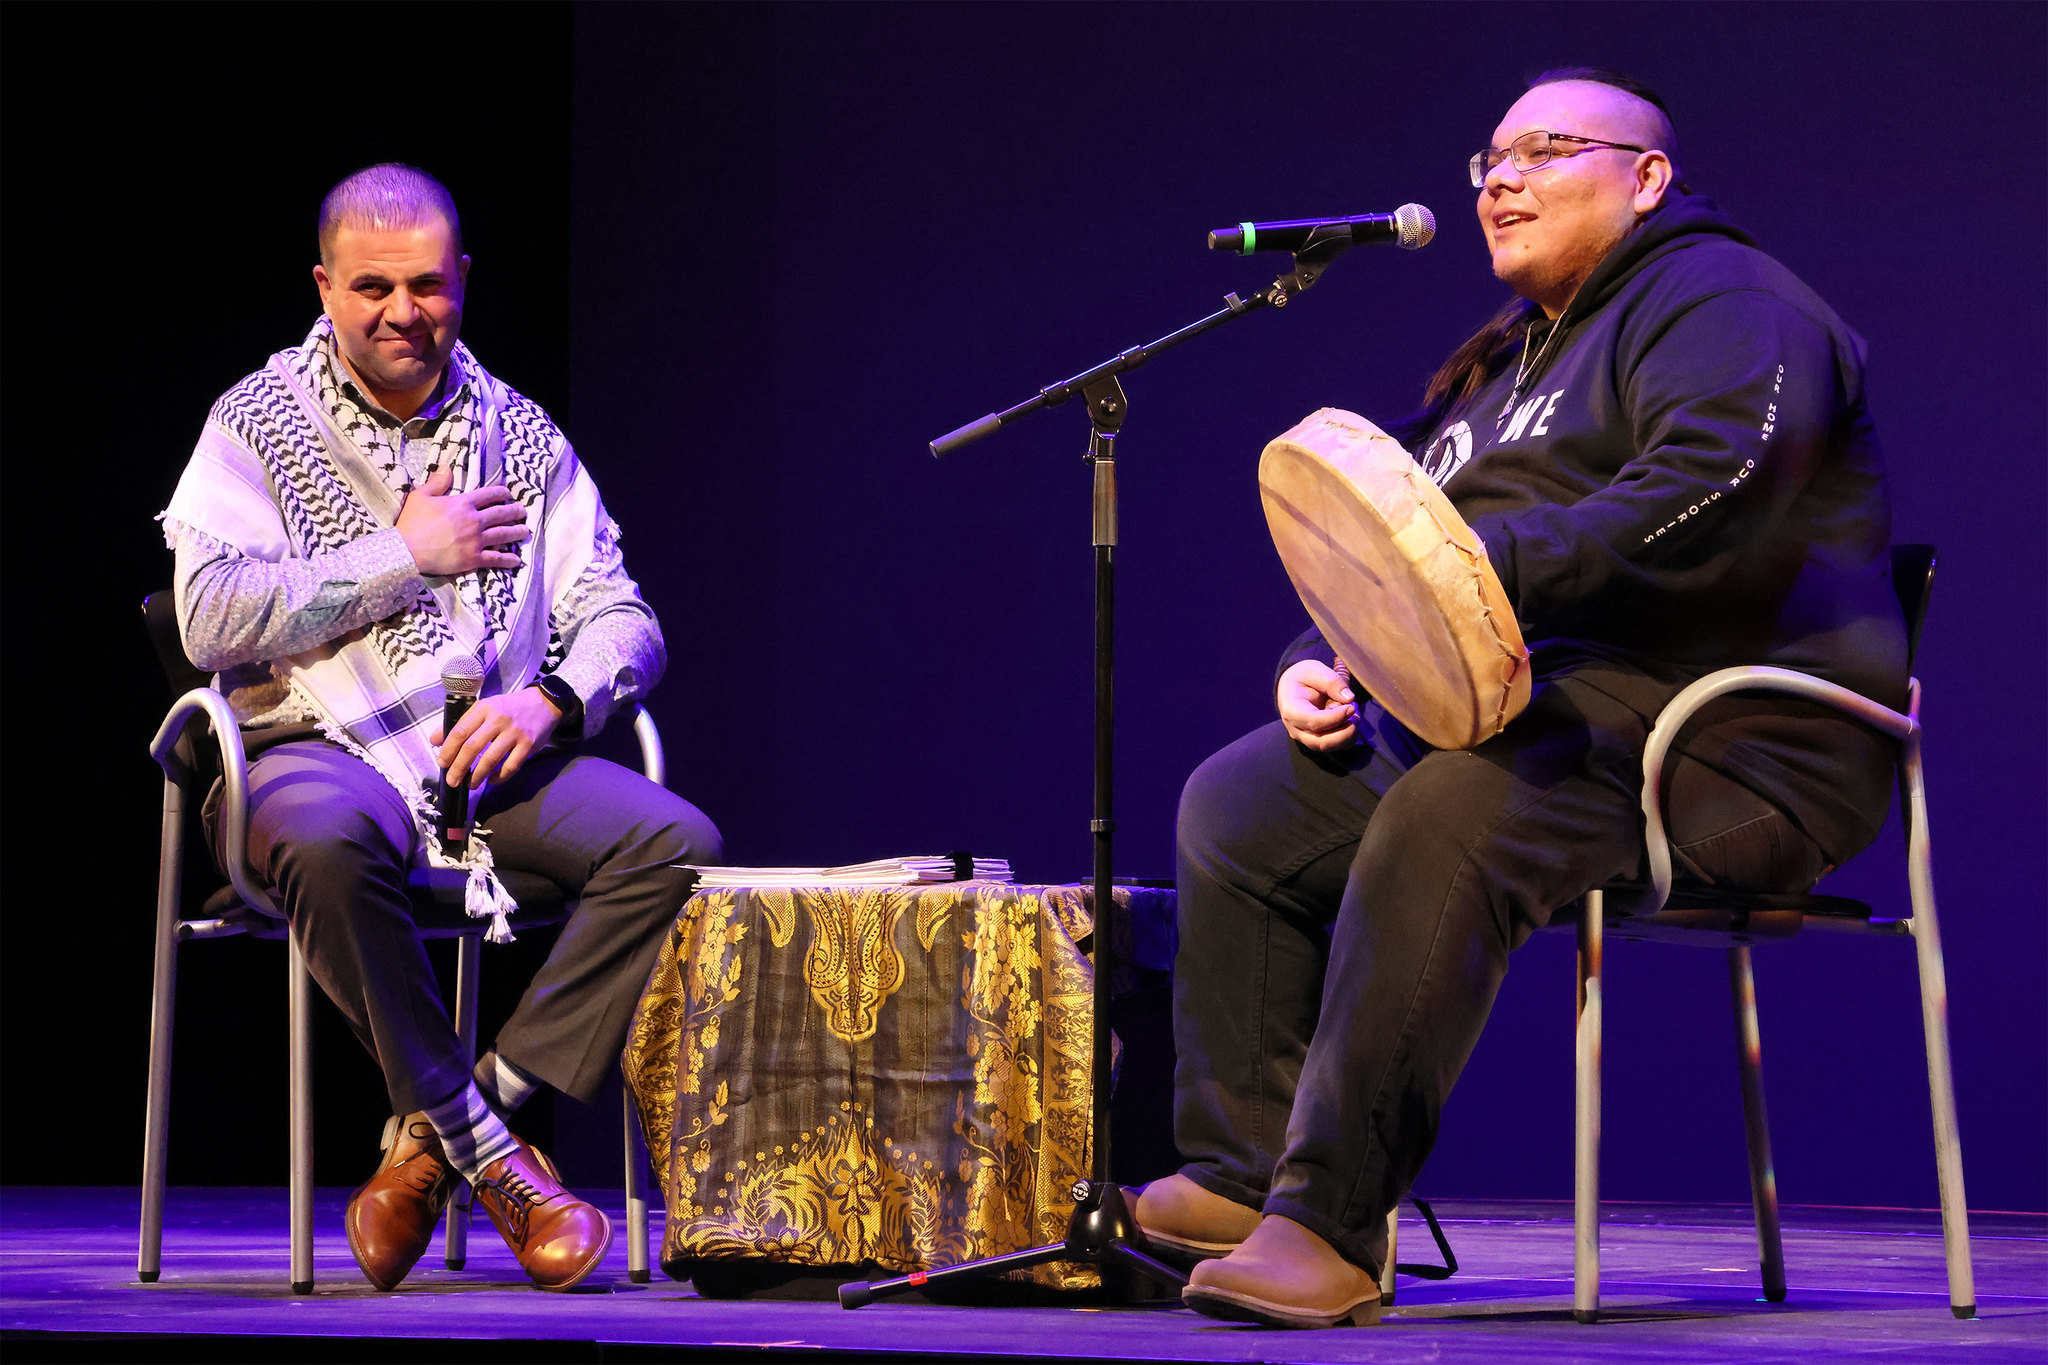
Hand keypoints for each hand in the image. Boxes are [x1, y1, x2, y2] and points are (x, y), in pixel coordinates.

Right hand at [396, 464, 529, 575]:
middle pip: (501, 513)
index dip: (501, 493)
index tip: (508, 494)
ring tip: (525, 531)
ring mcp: (476, 540)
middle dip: (514, 511)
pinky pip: (496, 558)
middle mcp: (474, 520)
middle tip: (522, 511)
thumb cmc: (412, 522)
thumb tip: (446, 467)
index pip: (488, 494)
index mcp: (463, 503)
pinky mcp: (474, 558)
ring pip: (504, 535)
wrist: (406, 550)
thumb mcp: (421, 496)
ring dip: (517, 532)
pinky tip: (516, 560)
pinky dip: (508, 559)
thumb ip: (437, 482)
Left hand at [432, 686, 562, 786]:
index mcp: (484, 709)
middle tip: (452, 780)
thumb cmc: (509, 707)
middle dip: (459, 767)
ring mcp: (514, 733)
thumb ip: (462, 722)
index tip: (441, 763)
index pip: (460, 731)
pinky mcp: (528, 744)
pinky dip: (499, 777)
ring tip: (470, 784)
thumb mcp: (484, 708)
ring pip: (491, 759)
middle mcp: (498, 720)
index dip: (448, 749)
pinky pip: (510, 766)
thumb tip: (435, 740)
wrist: (544, 703)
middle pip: (472, 746)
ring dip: (477, 775)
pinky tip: (491, 780)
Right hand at [1277, 659, 1358, 750]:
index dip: (1334, 718)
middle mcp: (1296, 728)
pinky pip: (1333, 745)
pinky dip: (1346, 737)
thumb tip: (1349, 698)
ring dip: (1347, 736)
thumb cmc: (1304, 677)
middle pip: (1320, 742)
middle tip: (1356, 717)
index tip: (1351, 707)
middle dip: (1343, 734)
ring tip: (1355, 717)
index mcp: (1291, 709)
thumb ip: (1332, 682)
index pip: (1312, 721)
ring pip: (1328, 747)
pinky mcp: (1316, 739)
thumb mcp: (1315, 670)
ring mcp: (1305, 736)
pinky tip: (1351, 722)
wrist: (1295, 685)